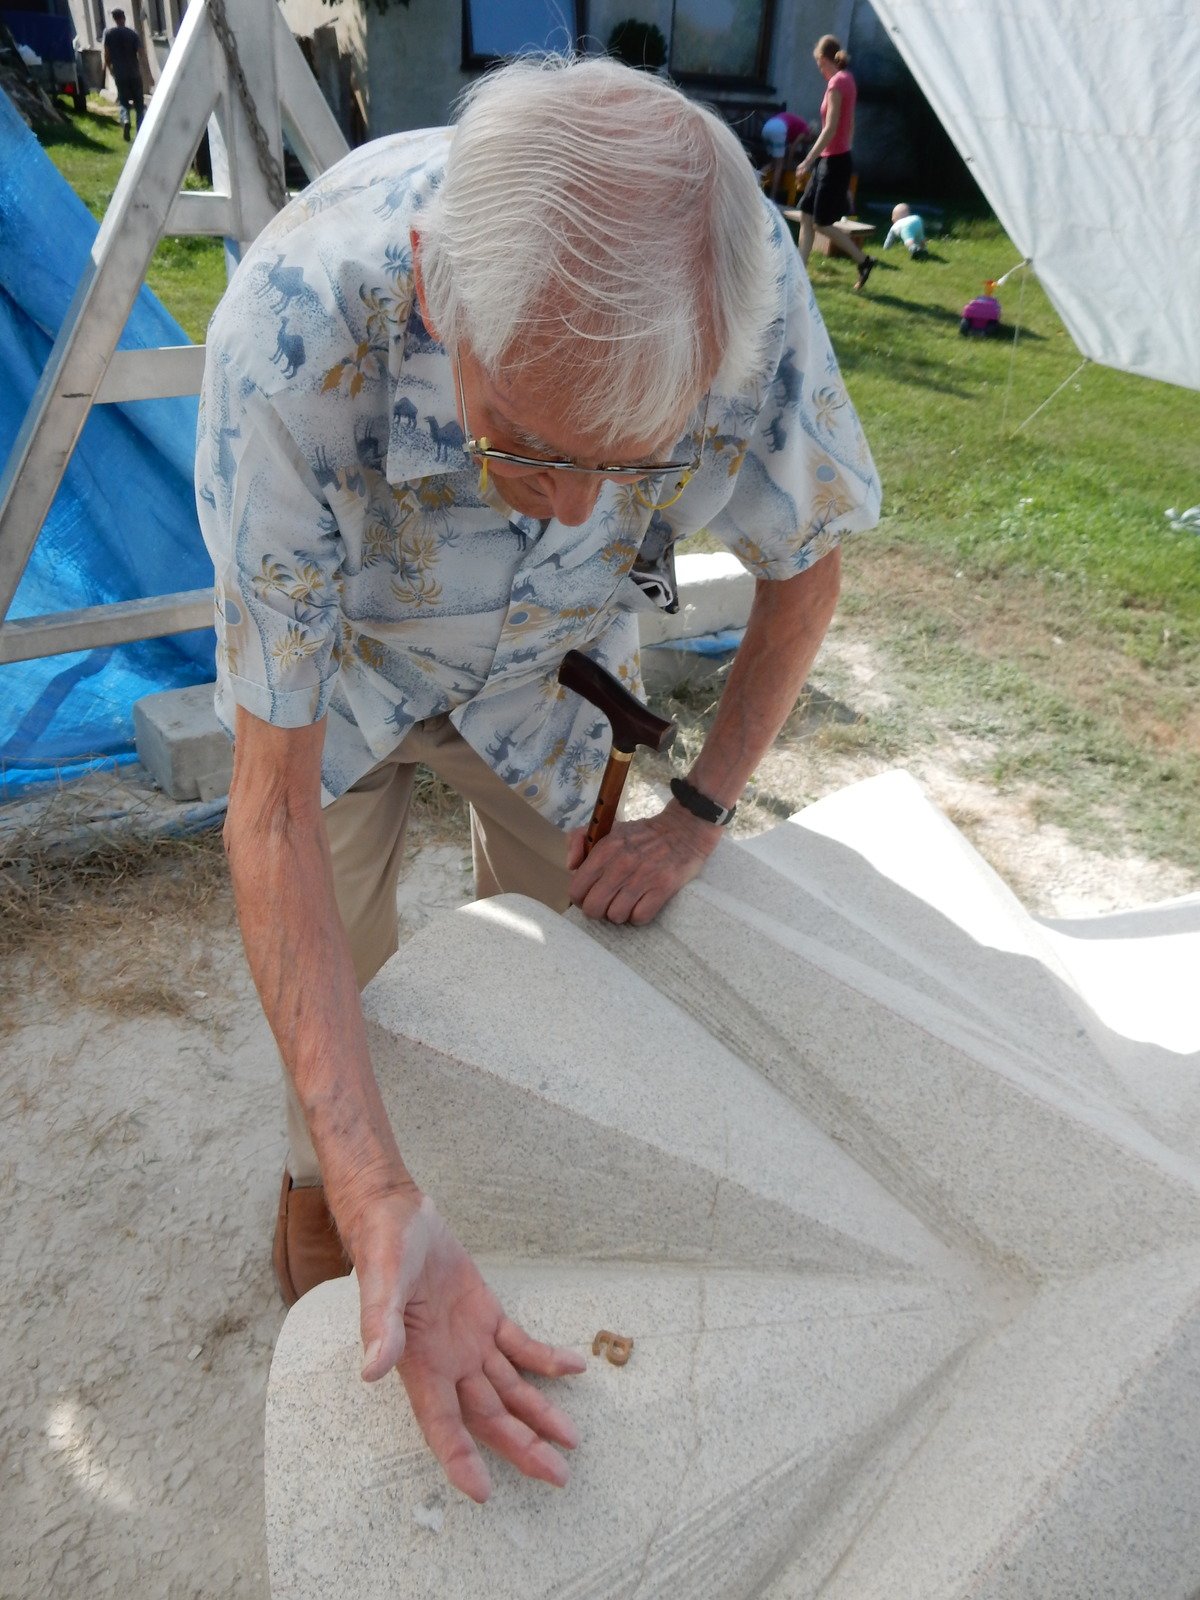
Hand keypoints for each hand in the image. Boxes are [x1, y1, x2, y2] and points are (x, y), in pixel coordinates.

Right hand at [350, 1189, 585, 1501]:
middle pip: (488, 1416)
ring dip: (539, 1414)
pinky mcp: (486, 1317)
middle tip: (557, 1476)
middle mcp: (447, 1362)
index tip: (482, 1493)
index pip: (441, 1422)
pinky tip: (573, 1370)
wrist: (398, 1216)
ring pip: (509, 1389)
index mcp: (419, 1361)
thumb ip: (380, 1325)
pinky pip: (520, 1346)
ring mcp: (469, 1342)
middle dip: (522, 1446)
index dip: (459, 1458)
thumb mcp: (381, 1281)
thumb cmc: (384, 1247)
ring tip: (571, 1441)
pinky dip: (546, 1360)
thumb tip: (373, 1369)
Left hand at [567, 804, 721, 924]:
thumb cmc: (643, 833)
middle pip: (594, 908)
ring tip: (627, 903)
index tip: (590, 895)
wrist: (684, 829)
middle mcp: (621, 864)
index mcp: (605, 850)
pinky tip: (642, 904)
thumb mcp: (607, 828)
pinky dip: (639, 916)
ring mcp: (643, 877)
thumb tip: (570, 867)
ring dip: (620, 914)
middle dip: (598, 910)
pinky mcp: (663, 888)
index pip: (577, 889)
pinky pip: (640, 917)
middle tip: (607, 904)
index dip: (580, 898)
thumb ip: (578, 840)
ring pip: (616, 916)